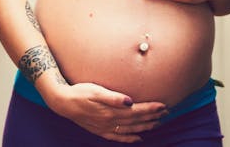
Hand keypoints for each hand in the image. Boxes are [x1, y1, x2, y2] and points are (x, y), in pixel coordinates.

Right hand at [41, 81, 167, 143]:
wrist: (62, 102)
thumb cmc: (80, 92)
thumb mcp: (96, 90)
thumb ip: (114, 97)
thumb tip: (130, 101)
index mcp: (111, 110)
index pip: (137, 110)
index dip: (151, 108)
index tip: (164, 105)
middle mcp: (110, 121)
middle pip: (136, 120)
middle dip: (152, 117)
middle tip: (167, 112)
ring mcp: (106, 128)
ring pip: (130, 130)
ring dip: (145, 127)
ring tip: (158, 123)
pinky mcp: (101, 131)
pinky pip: (119, 138)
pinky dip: (130, 139)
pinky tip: (139, 138)